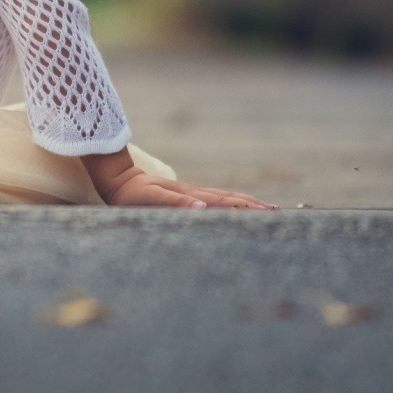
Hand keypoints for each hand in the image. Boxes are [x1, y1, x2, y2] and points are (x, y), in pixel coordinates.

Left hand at [101, 168, 278, 209]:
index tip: (268, 213)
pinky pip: (213, 199)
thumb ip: (176, 203)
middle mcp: (194, 193)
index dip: (245, 207)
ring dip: (245, 202)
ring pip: (223, 197)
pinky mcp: (184, 195)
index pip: (224, 202)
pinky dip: (230, 202)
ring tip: (265, 208)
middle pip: (229, 198)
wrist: (116, 179)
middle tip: (276, 213)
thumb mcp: (151, 199)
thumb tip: (202, 206)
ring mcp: (190, 193)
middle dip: (253, 205)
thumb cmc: (131, 195)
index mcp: (190, 196)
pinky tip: (234, 206)